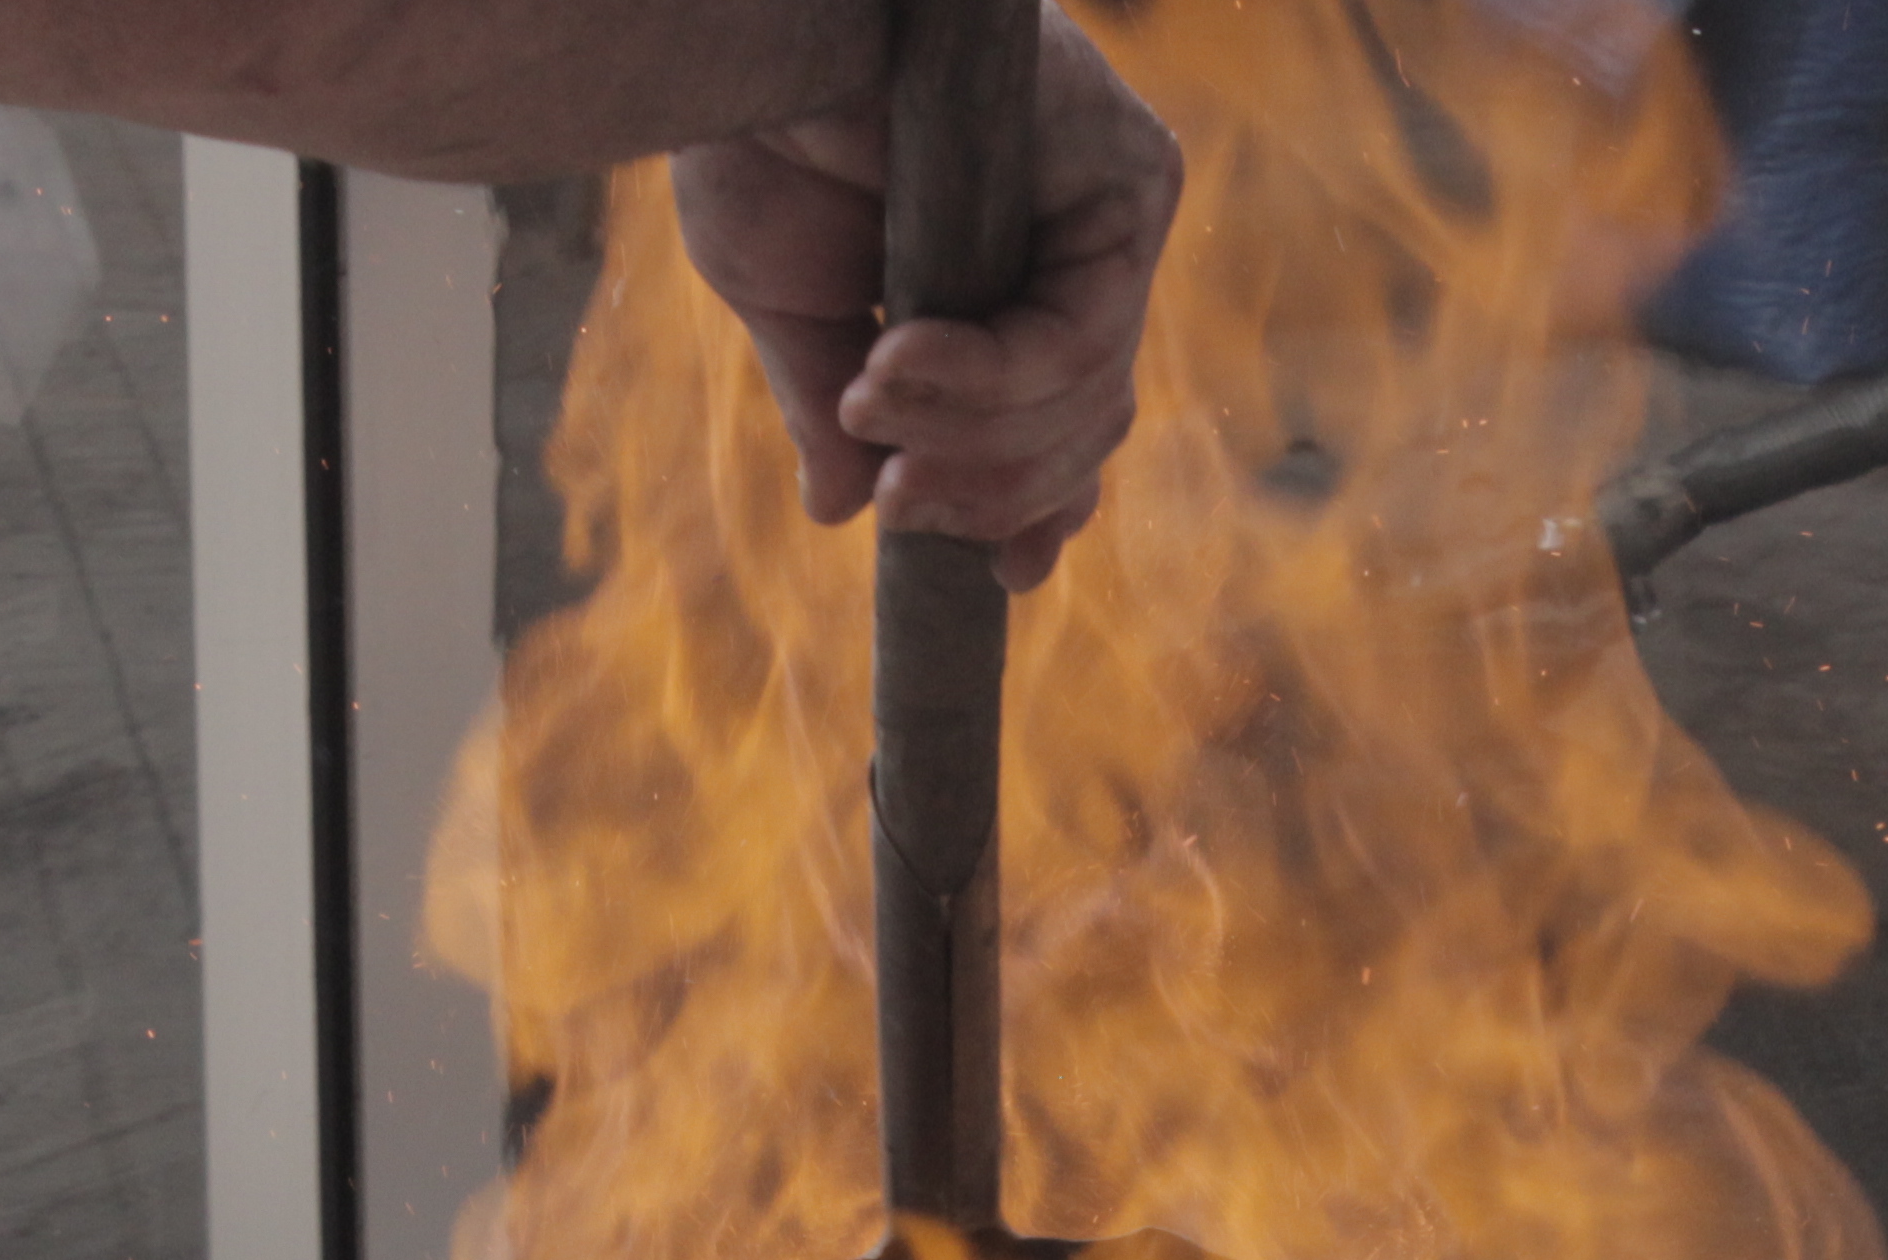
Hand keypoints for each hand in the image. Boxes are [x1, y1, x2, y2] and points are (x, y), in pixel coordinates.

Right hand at [670, 8, 1177, 590]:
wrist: (757, 41)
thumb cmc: (766, 136)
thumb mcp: (795, 303)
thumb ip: (838, 410)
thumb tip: (843, 513)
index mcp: (1017, 273)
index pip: (1062, 419)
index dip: (1037, 508)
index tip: (1001, 579)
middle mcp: (1084, 242)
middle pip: (1083, 427)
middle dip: (988, 489)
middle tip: (896, 501)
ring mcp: (1117, 212)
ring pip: (1083, 399)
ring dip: (966, 431)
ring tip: (866, 403)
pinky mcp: (1130, 180)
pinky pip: (1076, 338)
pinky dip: (984, 377)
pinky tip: (894, 362)